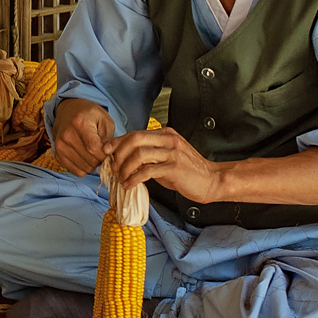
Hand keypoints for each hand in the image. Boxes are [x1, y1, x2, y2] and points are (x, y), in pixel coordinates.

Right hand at [52, 99, 114, 175]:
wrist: (67, 112)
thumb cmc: (89, 115)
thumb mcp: (104, 119)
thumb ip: (109, 138)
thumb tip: (109, 155)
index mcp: (79, 123)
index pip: (94, 148)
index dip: (105, 154)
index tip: (109, 151)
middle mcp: (66, 135)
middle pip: (90, 161)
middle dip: (101, 160)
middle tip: (102, 152)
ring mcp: (60, 147)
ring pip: (84, 169)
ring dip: (93, 164)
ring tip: (93, 153)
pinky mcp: (58, 156)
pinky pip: (77, 171)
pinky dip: (84, 167)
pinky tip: (85, 156)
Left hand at [107, 125, 223, 200]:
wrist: (211, 181)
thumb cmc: (188, 171)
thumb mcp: (167, 157)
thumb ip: (149, 154)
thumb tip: (125, 158)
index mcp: (165, 134)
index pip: (135, 133)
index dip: (118, 142)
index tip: (106, 152)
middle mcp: (168, 139)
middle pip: (134, 139)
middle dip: (119, 154)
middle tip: (113, 168)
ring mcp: (172, 153)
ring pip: (138, 155)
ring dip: (125, 168)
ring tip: (121, 179)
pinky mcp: (174, 168)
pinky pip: (147, 171)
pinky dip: (134, 178)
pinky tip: (129, 185)